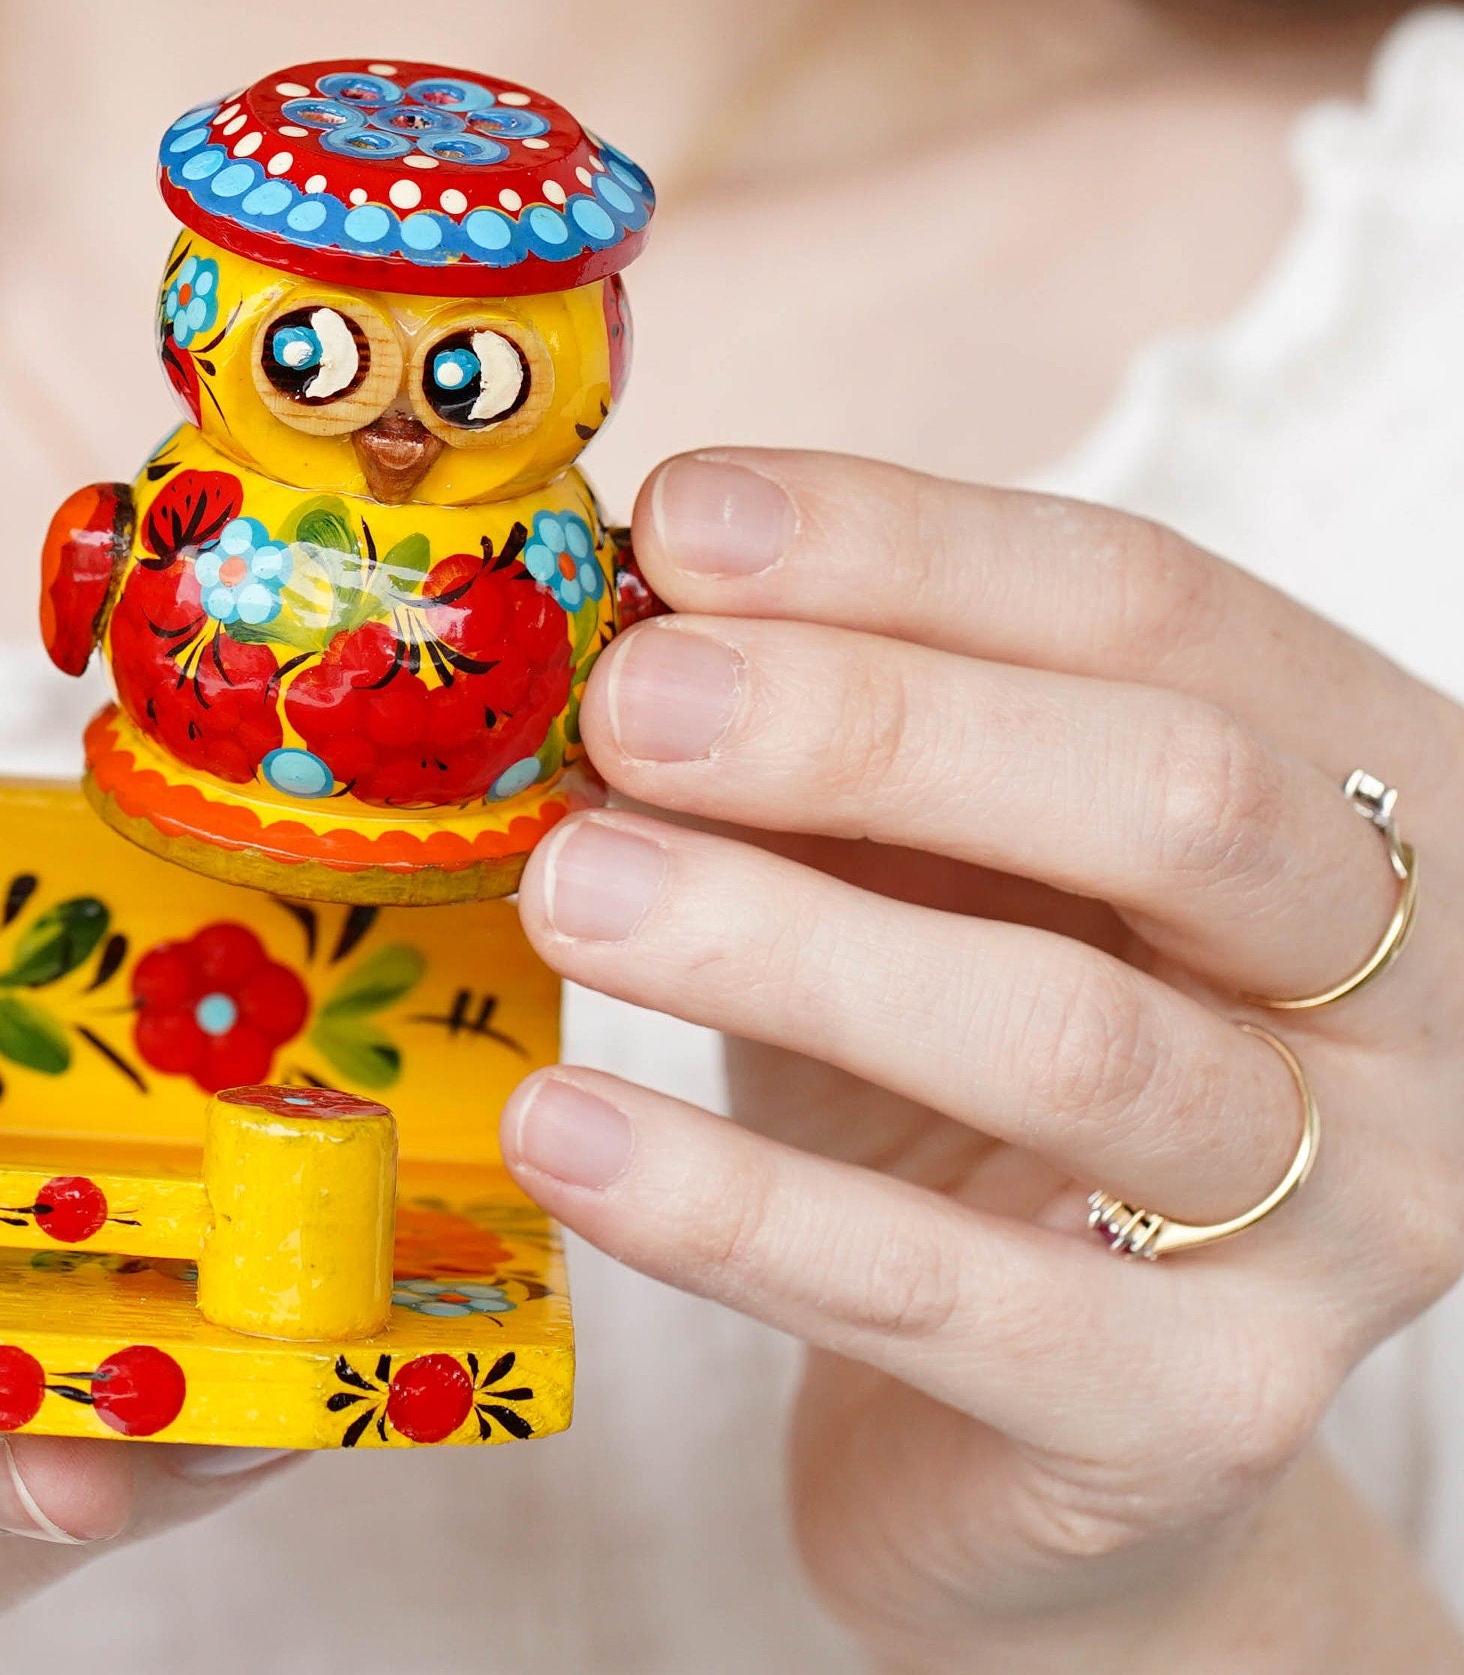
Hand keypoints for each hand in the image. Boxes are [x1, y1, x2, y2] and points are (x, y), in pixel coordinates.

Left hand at [506, 451, 1463, 1673]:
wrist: (1031, 1421)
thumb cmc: (952, 1052)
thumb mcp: (911, 850)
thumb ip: (819, 719)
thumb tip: (624, 593)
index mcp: (1358, 782)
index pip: (1150, 604)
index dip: (903, 544)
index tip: (677, 521)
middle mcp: (1410, 992)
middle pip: (1171, 795)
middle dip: (870, 726)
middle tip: (623, 707)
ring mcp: (1343, 1220)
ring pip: (1071, 1042)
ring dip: (781, 943)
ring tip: (563, 888)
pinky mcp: (1201, 1419)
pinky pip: (952, 1296)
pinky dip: (729, 1205)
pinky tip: (562, 1125)